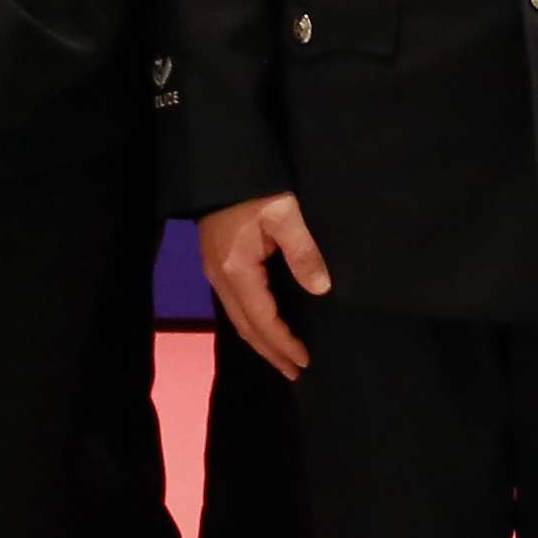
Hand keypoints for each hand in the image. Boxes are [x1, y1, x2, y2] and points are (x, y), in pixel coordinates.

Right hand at [201, 195, 333, 379]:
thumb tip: (321, 289)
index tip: (305, 361)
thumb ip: (303, 251)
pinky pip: (236, 305)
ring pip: (238, 318)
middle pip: (246, 327)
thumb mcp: (285, 212)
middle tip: (296, 373)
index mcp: (236, 269)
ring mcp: (216, 271)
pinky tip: (266, 327)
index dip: (283, 343)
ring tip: (284, 360)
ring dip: (261, 341)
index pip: (263, 319)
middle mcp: (221, 277)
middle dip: (271, 352)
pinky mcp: (217, 262)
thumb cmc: (254, 185)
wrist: (219, 164)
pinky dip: (253, 323)